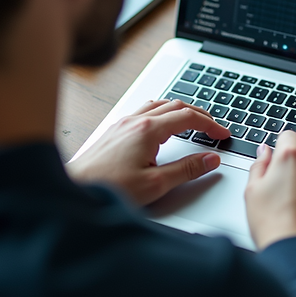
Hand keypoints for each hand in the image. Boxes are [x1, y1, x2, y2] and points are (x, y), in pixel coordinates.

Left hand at [66, 99, 230, 205]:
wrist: (72, 192)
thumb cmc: (107, 189)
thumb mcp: (155, 184)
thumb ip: (186, 170)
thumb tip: (210, 160)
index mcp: (148, 130)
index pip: (188, 117)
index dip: (210, 125)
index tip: (223, 135)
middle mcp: (134, 121)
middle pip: (175, 105)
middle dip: (199, 114)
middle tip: (214, 128)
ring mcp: (122, 124)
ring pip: (159, 105)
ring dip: (180, 110)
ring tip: (193, 123)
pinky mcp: (114, 131)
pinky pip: (144, 111)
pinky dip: (162, 113)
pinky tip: (162, 127)